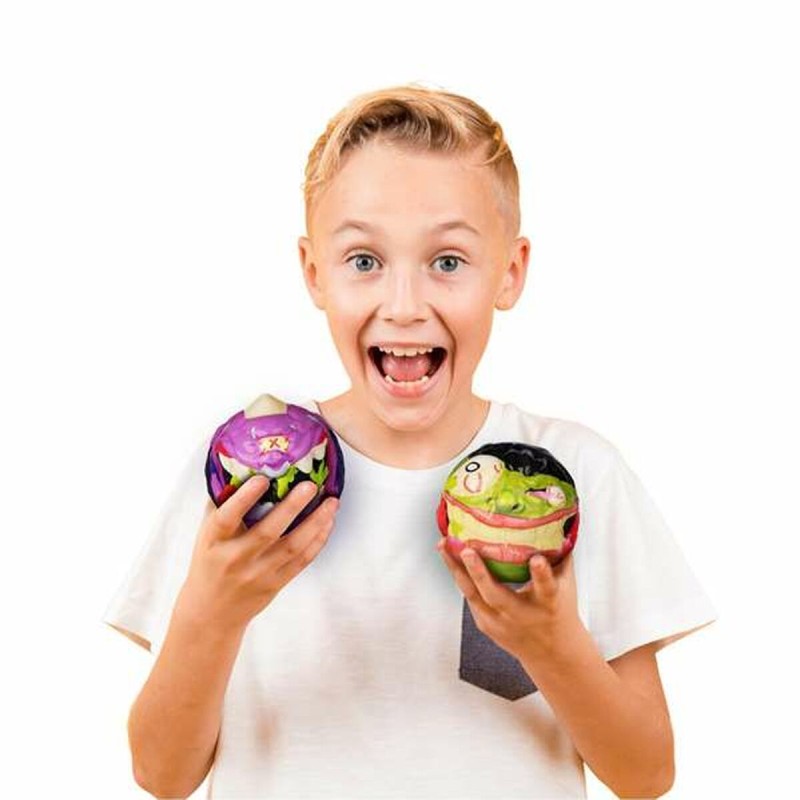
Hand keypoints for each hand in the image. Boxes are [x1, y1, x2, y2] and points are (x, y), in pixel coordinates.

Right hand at [177, 476, 338, 632]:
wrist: (211, 612)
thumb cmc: (209, 563)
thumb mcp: (206, 535)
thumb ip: (221, 505)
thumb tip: (241, 467)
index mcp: (214, 542)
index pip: (227, 518)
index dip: (244, 499)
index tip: (262, 479)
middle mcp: (236, 558)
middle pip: (267, 532)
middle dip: (292, 507)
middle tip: (310, 485)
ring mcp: (258, 574)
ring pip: (292, 547)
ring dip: (316, 523)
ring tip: (331, 502)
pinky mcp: (276, 584)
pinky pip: (302, 561)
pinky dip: (318, 540)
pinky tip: (328, 523)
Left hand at [436, 539, 580, 661]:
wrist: (551, 653)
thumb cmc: (559, 612)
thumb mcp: (566, 586)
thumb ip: (561, 556)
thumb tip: (560, 522)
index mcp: (547, 603)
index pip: (546, 588)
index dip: (541, 574)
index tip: (537, 559)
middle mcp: (520, 615)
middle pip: (496, 595)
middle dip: (479, 572)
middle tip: (466, 550)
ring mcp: (499, 622)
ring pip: (472, 594)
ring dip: (455, 568)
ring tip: (443, 545)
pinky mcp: (484, 624)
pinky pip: (469, 595)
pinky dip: (459, 575)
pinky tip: (449, 556)